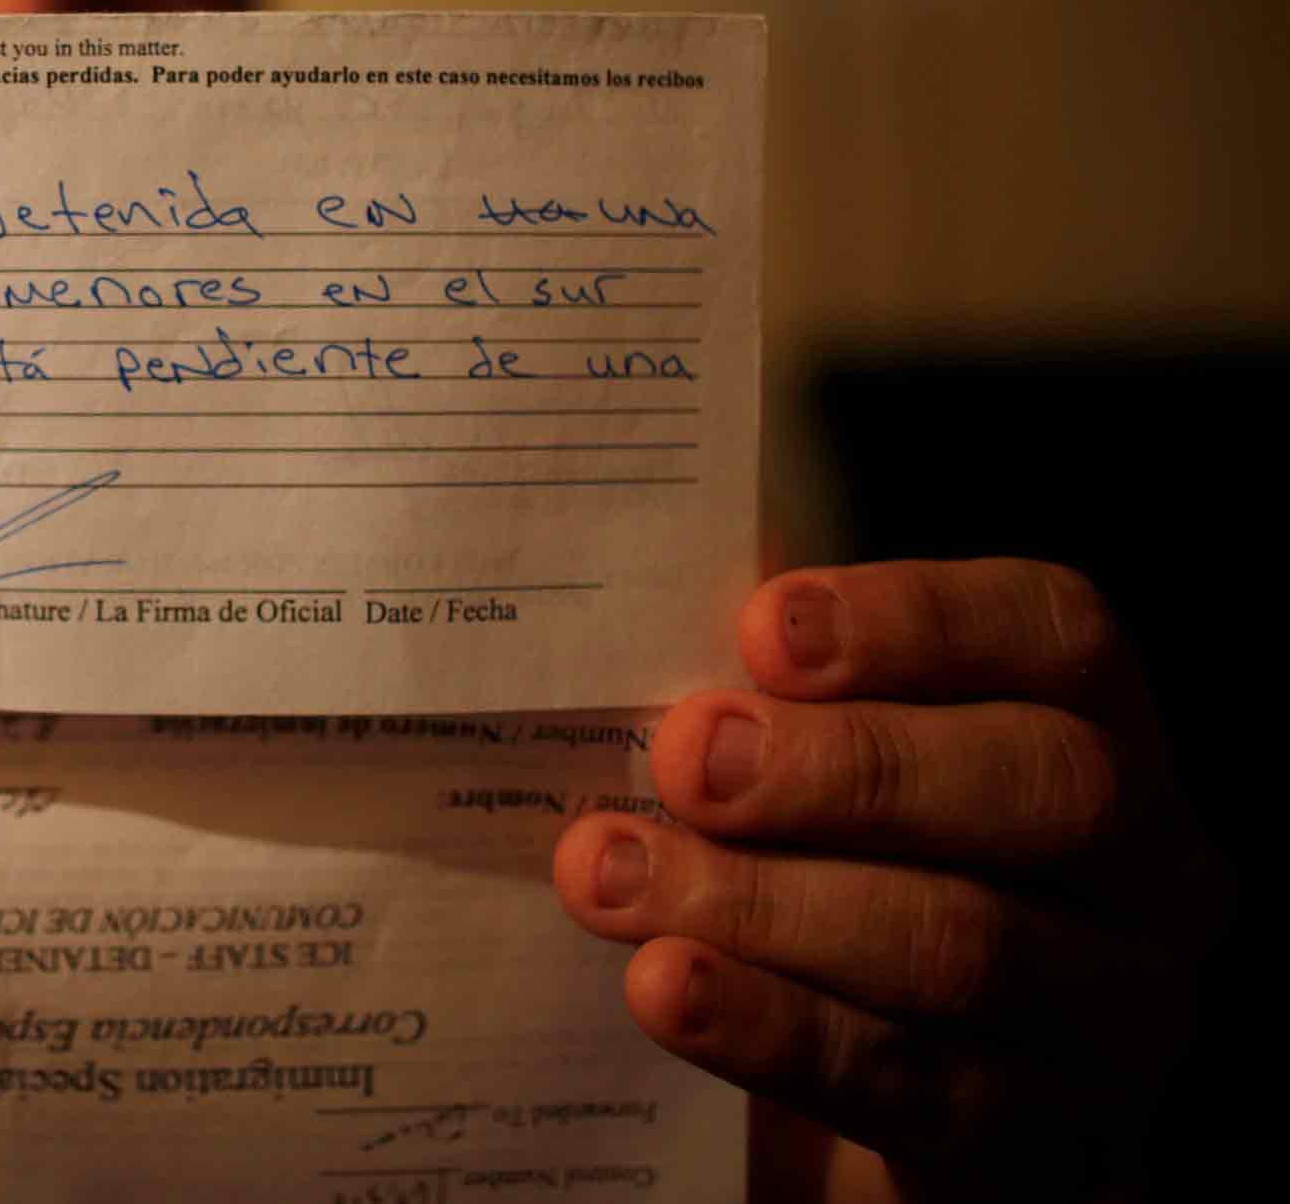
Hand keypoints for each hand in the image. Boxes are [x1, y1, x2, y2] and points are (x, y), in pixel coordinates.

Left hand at [553, 560, 1228, 1201]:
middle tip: (684, 761)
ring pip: (965, 943)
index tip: (762, 629)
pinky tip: (665, 986)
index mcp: (1098, 728)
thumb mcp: (819, 767)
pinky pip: (916, 1082)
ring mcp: (1115, 1013)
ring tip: (617, 877)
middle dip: (843, 768)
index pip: (1057, 635)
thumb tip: (642, 649)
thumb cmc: (830, 867)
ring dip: (767, 905)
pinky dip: (773, 1027)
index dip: (919, 621)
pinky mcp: (1046, 1144)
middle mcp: (1147, 869)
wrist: (857, 1079)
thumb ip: (770, 700)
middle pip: (1037, 784)